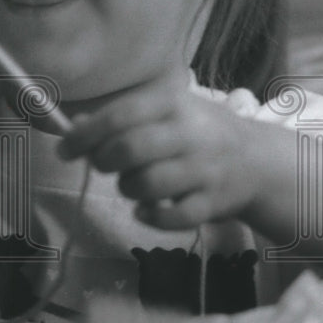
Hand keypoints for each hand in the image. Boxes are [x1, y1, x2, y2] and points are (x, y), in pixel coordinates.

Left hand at [58, 75, 277, 229]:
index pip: (120, 115)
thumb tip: (74, 125)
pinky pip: (171, 218)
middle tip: (103, 165)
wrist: (257, 162)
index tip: (65, 149)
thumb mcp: (163, 112)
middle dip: (104, 161)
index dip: (85, 134)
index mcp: (172, 104)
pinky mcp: (214, 203)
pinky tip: (147, 210)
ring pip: (147, 185)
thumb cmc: (196, 133)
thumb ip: (120, 117)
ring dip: (127, 189)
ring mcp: (205, 169)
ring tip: (132, 184)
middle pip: (130, 149)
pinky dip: (150, 218)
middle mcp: (190, 133)